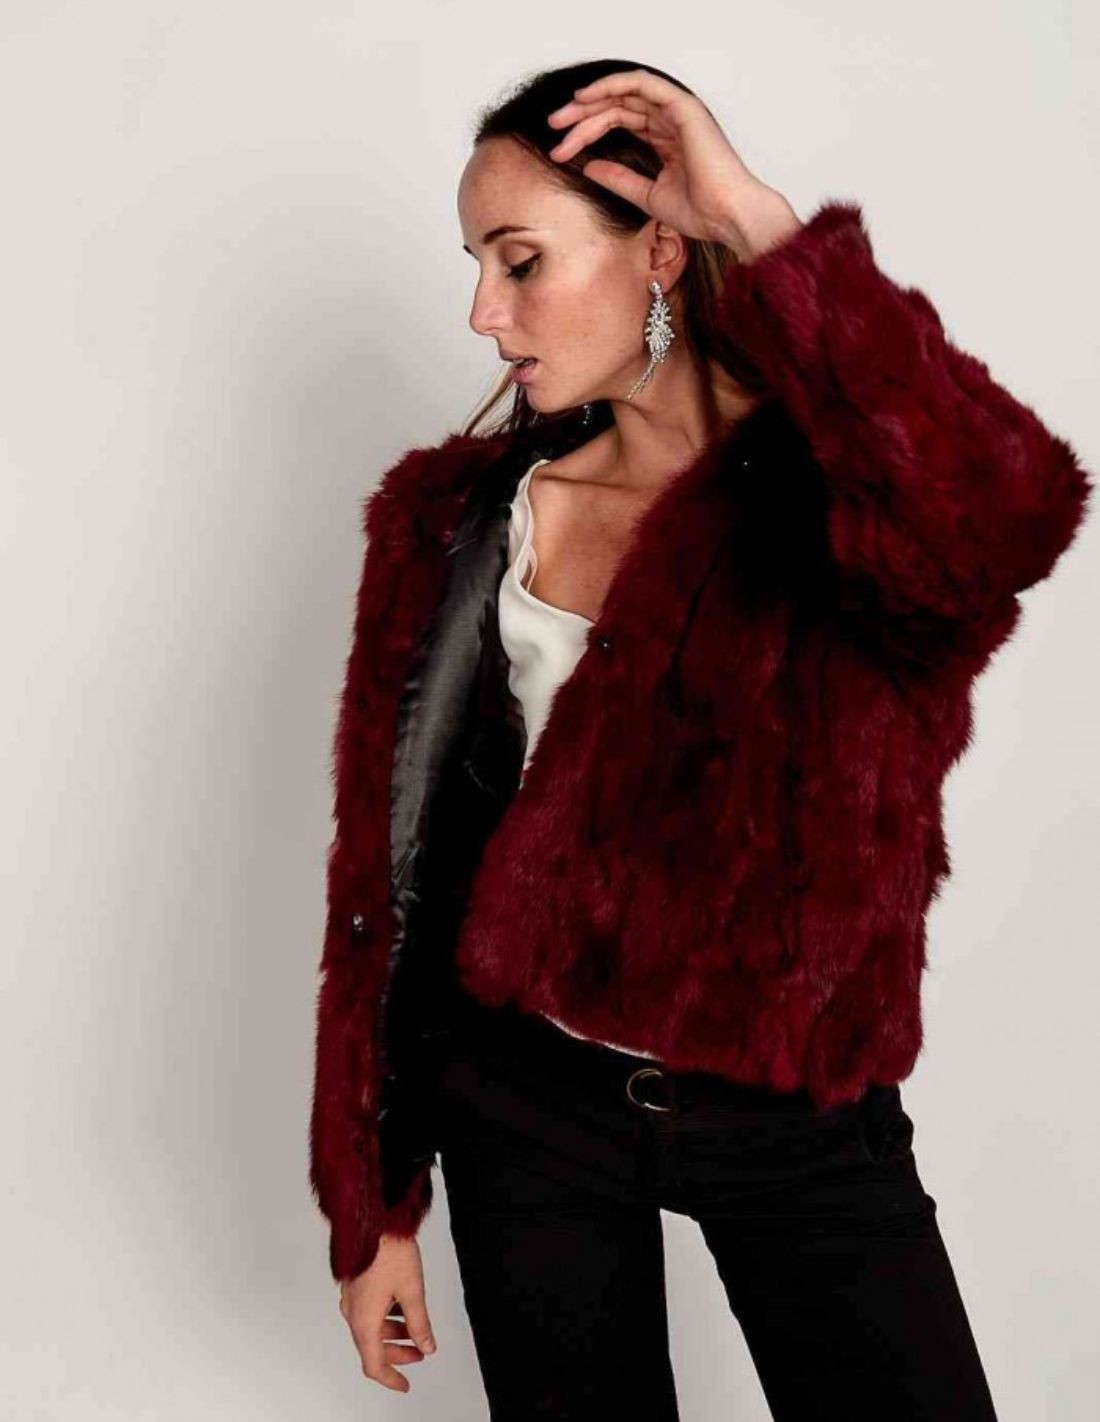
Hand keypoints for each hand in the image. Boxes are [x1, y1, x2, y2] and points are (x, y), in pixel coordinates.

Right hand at [339, 1234, 436, 1393]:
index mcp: (364, 1320)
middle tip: (419, 1353)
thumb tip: (426, 1345)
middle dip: (397, 1354)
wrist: (371, 1218)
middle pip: (372, 1347)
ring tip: (415, 1328)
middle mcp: (353, 1312)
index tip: (404, 1384)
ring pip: (370, 1328)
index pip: (374, 1364)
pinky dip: (386, 1317)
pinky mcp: (355, 1284)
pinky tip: (402, 1307)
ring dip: (393, 1333)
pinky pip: (368, 1311)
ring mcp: (352, 1297)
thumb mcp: (412, 1291)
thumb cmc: (388, 1249)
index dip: (391, 1378)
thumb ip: (419, 1323)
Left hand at [545, 68, 801, 261]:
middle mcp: (670, 120)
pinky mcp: (682, 108)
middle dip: (582, 115)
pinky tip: (588, 97)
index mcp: (666, 138)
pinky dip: (613, 86)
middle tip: (554, 128)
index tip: (561, 150)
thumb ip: (620, 179)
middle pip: (618, 106)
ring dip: (591, 102)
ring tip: (563, 118)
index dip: (587, 132)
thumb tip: (590, 167)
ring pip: (625, 95)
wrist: (728, 217)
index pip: (620, 122)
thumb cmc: (701, 212)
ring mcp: (677, 111)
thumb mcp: (647, 195)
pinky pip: (642, 85)